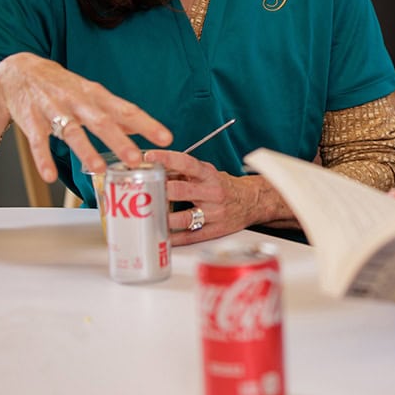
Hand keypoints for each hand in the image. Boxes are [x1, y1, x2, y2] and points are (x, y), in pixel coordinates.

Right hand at [0, 52, 171, 183]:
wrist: (20, 73)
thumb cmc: (62, 87)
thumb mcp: (91, 94)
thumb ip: (114, 112)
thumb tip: (140, 126)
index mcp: (96, 95)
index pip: (126, 110)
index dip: (147, 124)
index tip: (166, 138)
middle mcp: (78, 101)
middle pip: (102, 121)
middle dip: (119, 140)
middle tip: (135, 158)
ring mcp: (54, 110)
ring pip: (72, 131)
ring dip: (86, 150)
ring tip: (99, 169)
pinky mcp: (31, 121)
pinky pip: (38, 141)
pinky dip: (43, 159)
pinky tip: (50, 176)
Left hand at [145, 149, 265, 244]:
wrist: (253, 201)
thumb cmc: (224, 186)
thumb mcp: (208, 173)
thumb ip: (184, 171)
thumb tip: (156, 168)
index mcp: (209, 175)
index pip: (187, 163)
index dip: (167, 158)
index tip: (149, 156)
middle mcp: (211, 193)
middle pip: (181, 191)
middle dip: (160, 191)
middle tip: (142, 192)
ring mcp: (213, 213)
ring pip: (183, 218)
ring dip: (162, 218)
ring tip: (147, 217)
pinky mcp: (214, 230)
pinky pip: (190, 236)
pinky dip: (173, 237)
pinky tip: (161, 235)